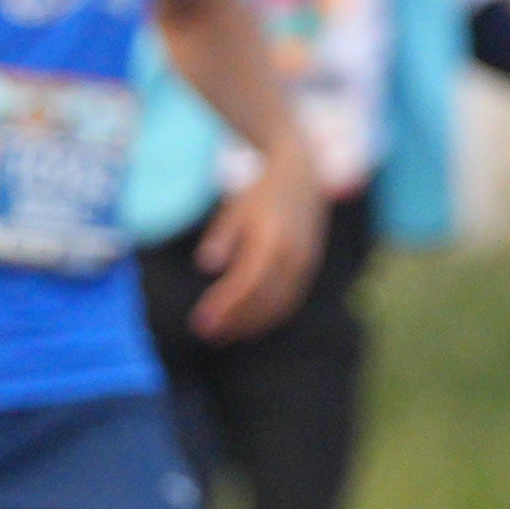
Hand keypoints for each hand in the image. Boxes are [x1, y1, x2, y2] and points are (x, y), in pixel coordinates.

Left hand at [189, 155, 330, 338]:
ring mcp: (305, 262)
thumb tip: (207, 265)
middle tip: (205, 334)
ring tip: (222, 336)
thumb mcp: (236, 206)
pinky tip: (247, 326)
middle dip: (234, 321)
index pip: (246, 282)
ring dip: (250, 325)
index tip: (200, 320)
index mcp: (272, 238)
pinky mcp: (309, 267)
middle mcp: (293, 254)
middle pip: (263, 300)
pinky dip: (269, 317)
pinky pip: (291, 300)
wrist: (302, 172)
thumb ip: (222, 235)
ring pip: (279, 305)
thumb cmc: (261, 191)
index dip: (224, 305)